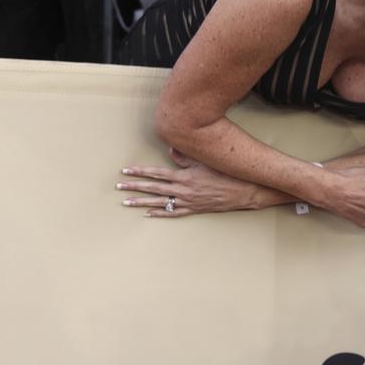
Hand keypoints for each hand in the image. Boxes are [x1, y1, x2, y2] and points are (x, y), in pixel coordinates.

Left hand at [117, 149, 282, 217]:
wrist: (245, 191)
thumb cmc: (227, 173)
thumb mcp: (207, 160)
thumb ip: (186, 156)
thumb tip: (170, 151)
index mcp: (185, 177)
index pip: (156, 174)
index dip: (140, 172)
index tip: (125, 171)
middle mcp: (184, 191)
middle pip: (154, 189)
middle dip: (135, 187)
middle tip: (119, 187)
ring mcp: (189, 202)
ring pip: (160, 203)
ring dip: (142, 202)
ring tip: (126, 202)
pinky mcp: (196, 209)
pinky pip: (174, 213)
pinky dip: (161, 213)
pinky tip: (148, 213)